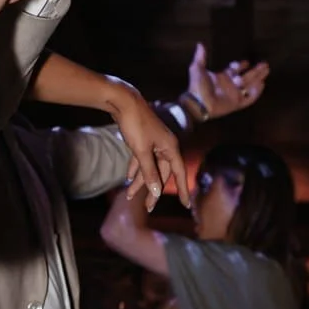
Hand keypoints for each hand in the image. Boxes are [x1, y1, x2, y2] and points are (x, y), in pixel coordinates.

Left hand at [114, 88, 189, 210]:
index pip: (179, 173)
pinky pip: (141, 158)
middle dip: (152, 190)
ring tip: (129, 195)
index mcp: (170, 147)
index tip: (186, 204)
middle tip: (147, 207)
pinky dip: (135, 168)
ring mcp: (154, 142)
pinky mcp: (143, 139)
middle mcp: (165, 145)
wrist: (123, 101)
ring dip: (140, 180)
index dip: (182, 189)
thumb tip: (156, 192)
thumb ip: (149, 172)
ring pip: (149, 167)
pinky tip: (128, 177)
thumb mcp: (141, 151)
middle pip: (161, 173)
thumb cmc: (135, 124)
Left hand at [185, 43, 268, 120]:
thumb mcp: (197, 68)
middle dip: (255, 70)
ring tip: (266, 70)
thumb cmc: (197, 86)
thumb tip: (200, 44)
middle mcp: (230, 85)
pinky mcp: (237, 103)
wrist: (198, 103)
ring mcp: (234, 94)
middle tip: (264, 64)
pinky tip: (262, 84)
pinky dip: (256, 92)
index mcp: (222, 77)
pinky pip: (249, 98)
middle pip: (246, 76)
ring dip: (258, 78)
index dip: (240, 65)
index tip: (246, 62)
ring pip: (250, 85)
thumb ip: (201, 57)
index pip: (234, 70)